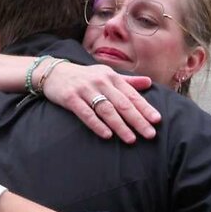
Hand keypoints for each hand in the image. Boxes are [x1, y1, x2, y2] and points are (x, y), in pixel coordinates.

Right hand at [42, 62, 160, 143]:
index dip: (145, 108)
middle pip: (122, 104)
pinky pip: (86, 113)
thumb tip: (149, 83)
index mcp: (111, 77)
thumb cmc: (84, 77)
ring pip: (106, 110)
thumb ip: (127, 81)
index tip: (156, 120)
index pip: (131, 95)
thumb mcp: (106, 75)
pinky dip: (97, 124)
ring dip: (120, 125)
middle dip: (137, 120)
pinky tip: (107, 135)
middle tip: (149, 134)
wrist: (54, 72)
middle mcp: (100, 82)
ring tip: (131, 139)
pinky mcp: (70, 98)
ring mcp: (85, 90)